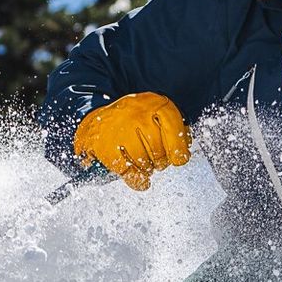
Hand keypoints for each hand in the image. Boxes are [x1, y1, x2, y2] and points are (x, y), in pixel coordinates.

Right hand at [72, 92, 191, 190]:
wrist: (98, 120)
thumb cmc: (133, 120)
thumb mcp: (155, 115)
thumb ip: (174, 129)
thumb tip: (184, 153)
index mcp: (154, 103)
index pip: (174, 130)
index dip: (179, 149)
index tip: (179, 159)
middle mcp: (137, 113)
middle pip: (159, 150)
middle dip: (161, 161)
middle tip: (157, 161)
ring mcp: (120, 129)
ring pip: (144, 161)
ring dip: (147, 168)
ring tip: (144, 163)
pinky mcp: (106, 146)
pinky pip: (127, 170)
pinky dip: (135, 178)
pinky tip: (138, 177)